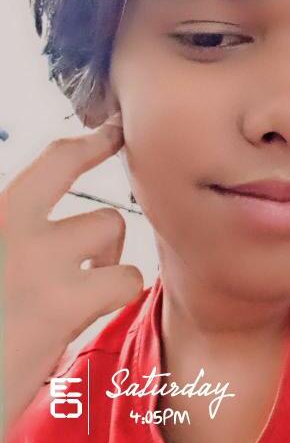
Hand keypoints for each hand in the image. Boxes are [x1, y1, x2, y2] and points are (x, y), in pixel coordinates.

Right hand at [0, 115, 143, 442]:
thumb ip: (20, 244)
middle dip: (94, 145)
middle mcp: (5, 225)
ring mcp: (31, 259)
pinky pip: (123, 278)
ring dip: (105, 252)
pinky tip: (91, 311)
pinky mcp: (58, 302)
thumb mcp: (2, 272)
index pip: (39, 167)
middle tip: (112, 138)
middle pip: (62, 161)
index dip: (77, 145)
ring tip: (86, 283)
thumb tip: (60, 241)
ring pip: (104, 224)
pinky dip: (118, 291)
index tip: (103, 131)